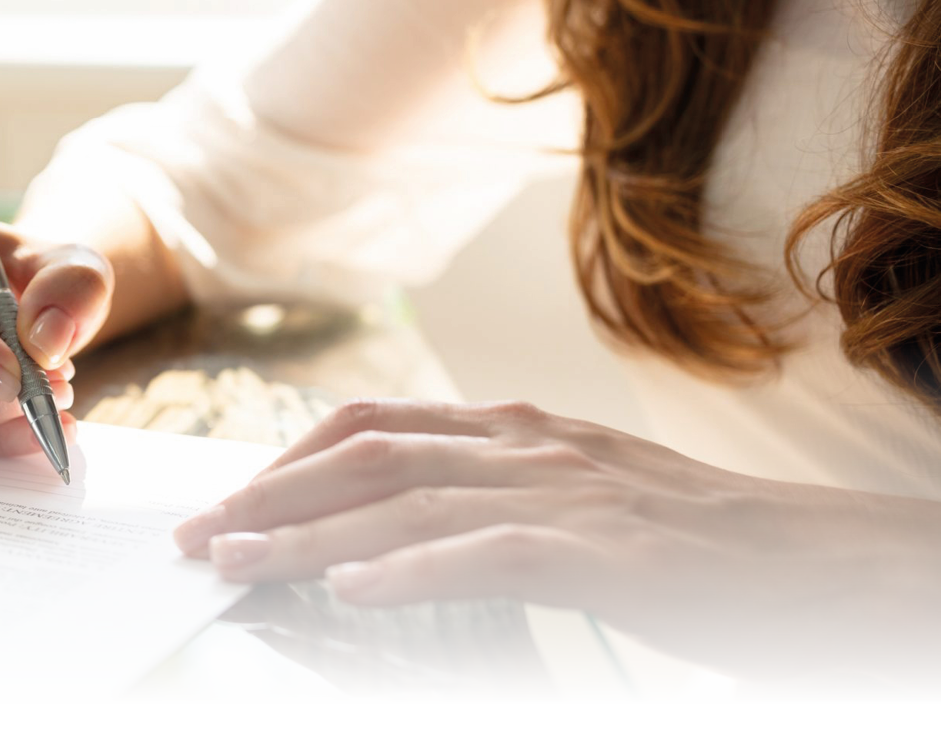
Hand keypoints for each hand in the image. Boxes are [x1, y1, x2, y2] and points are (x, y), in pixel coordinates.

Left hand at [171, 398, 940, 692]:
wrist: (816, 560)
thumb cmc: (689, 539)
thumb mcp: (573, 494)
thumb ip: (486, 493)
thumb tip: (390, 524)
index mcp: (513, 431)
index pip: (371, 427)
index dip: (286, 459)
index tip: (226, 497)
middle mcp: (526, 447)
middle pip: (367, 460)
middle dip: (270, 496)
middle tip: (197, 534)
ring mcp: (566, 495)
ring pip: (408, 504)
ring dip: (311, 534)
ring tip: (239, 559)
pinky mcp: (607, 553)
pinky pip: (490, 555)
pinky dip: (412, 569)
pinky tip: (353, 586)